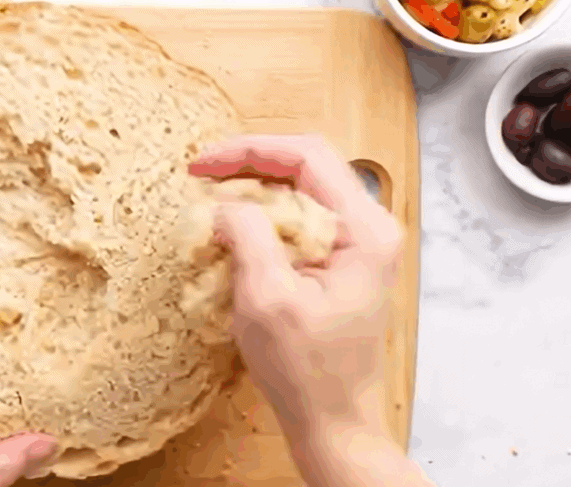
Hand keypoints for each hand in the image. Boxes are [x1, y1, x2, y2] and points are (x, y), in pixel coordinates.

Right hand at [191, 135, 431, 486]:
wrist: (332, 420)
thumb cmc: (306, 370)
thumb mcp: (268, 300)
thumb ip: (249, 238)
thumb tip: (224, 203)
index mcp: (365, 230)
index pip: (307, 157)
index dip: (249, 150)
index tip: (203, 165)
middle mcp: (369, 227)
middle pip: (305, 166)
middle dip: (248, 164)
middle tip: (201, 177)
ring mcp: (356, 244)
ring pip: (299, 190)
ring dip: (252, 189)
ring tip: (211, 199)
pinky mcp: (340, 261)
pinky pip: (298, 218)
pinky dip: (262, 216)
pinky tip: (232, 228)